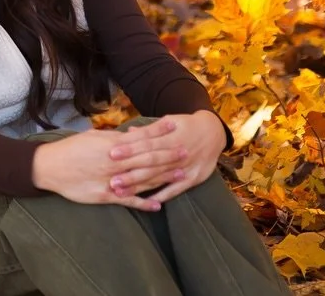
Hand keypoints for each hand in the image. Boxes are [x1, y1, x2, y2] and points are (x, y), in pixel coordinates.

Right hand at [31, 125, 176, 211]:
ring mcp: (111, 180)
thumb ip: (114, 138)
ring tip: (180, 175)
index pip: (142, 139)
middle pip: (147, 158)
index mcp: (112, 145)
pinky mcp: (105, 195)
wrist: (50, 167)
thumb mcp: (93, 137)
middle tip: (187, 152)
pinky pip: (128, 200)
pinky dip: (143, 204)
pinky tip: (158, 206)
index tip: (176, 129)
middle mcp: (115, 162)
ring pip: (142, 179)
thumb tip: (132, 135)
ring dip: (162, 177)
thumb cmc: (71, 149)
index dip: (160, 134)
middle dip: (168, 155)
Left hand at [110, 111, 226, 203]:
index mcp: (169, 137)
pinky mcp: (194, 178)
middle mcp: (177, 153)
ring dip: (140, 187)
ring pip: (159, 179)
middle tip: (112, 181)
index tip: (111, 154)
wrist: (213, 132)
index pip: (146, 144)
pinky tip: (149, 202)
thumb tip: (128, 132)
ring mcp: (186, 167)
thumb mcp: (169, 121)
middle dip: (131, 173)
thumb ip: (149, 129)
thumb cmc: (186, 125)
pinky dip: (163, 195)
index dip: (129, 149)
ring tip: (122, 193)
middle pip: (151, 165)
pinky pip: (176, 189)